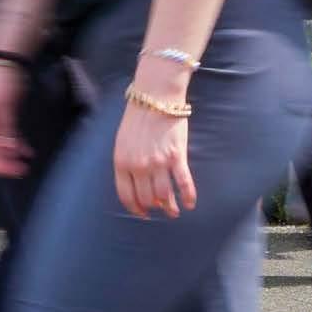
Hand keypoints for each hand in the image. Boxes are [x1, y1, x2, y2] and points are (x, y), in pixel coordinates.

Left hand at [114, 59, 196, 218]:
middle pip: (147, 198)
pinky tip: (190, 204)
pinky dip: (188, 196)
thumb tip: (135, 184)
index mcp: (121, 162)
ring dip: (170, 207)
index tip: (142, 213)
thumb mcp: (122, 142)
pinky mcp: (176, 156)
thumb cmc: (137, 118)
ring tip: (174, 211)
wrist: (155, 98)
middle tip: (160, 210)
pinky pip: (184, 183)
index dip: (134, 208)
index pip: (126, 194)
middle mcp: (138, 166)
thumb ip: (126, 162)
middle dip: (154, 208)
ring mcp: (158, 162)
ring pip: (165, 195)